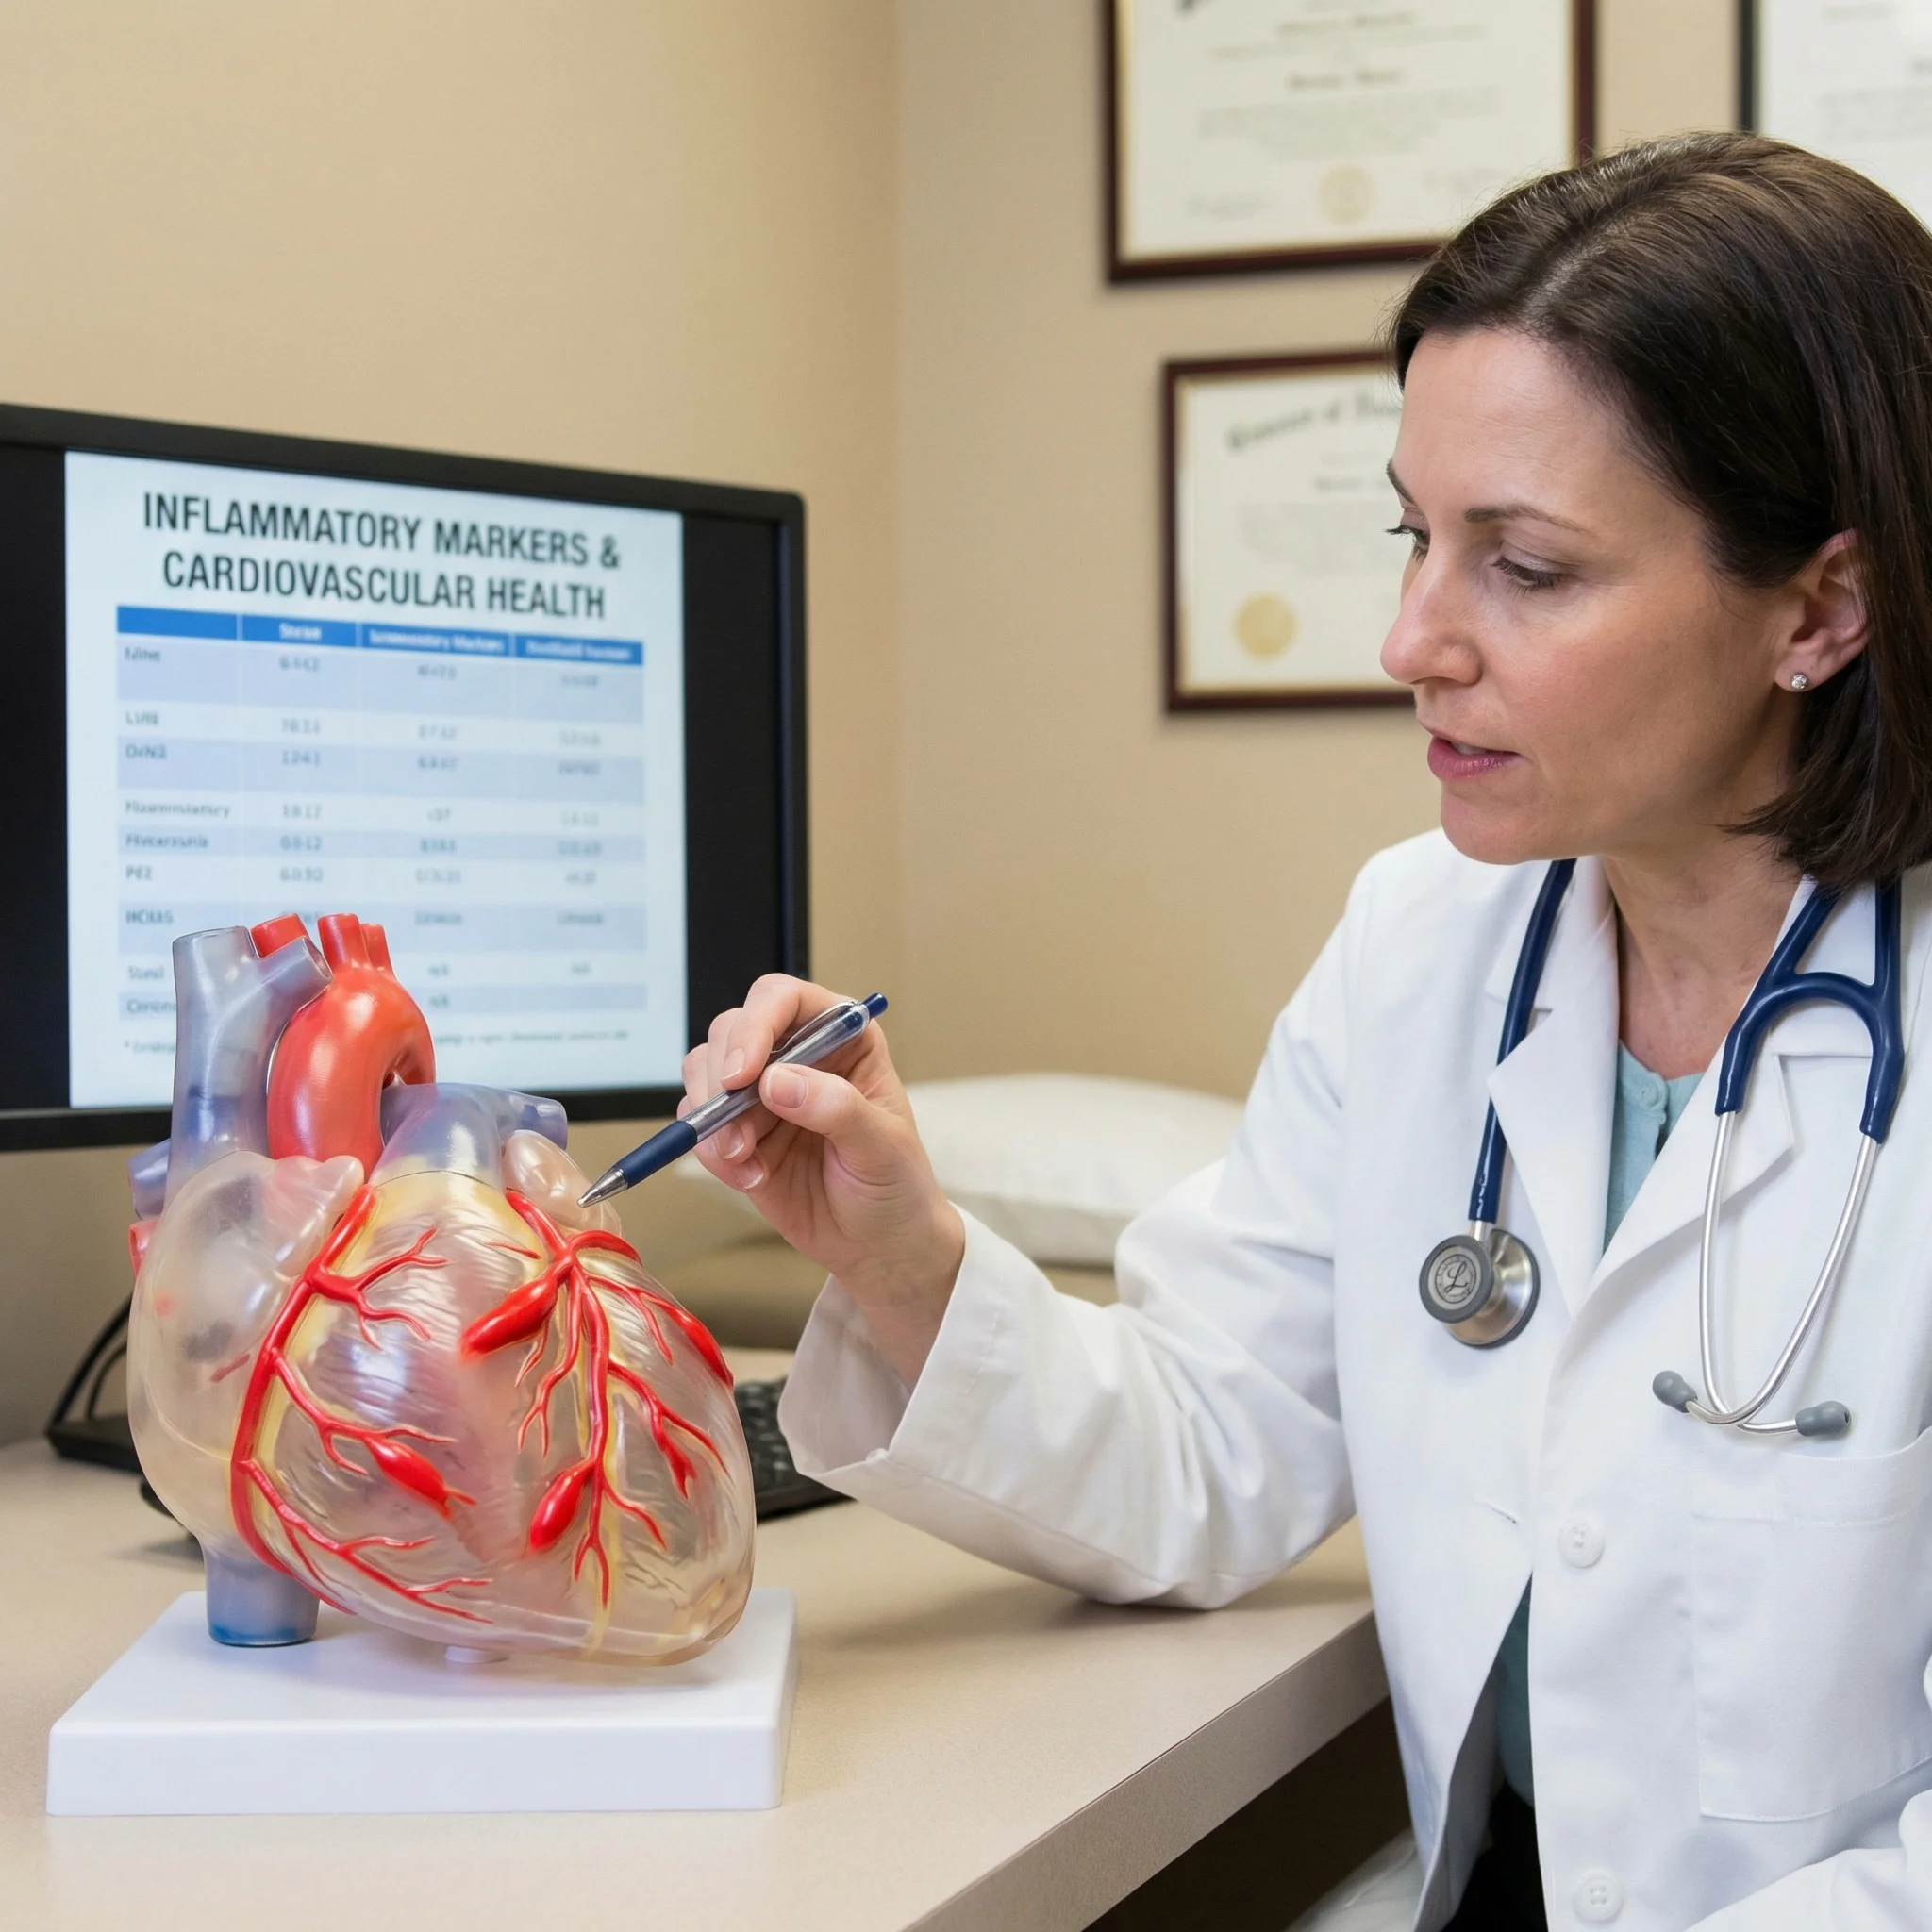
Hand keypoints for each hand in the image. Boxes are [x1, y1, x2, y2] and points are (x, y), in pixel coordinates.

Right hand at [683, 976, 963, 1382]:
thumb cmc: (896, 1186)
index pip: (783, 999)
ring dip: (712, 1118)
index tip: (743, 1075)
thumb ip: (837, 1108)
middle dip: (722, 1078)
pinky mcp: (738, 1131)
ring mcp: (762, 1092)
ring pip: (704, 1072)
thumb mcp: (882, 1147)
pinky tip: (750, 1177)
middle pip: (732, 1029)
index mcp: (842, 1036)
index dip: (756, 1026)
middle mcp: (796, 1053)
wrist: (879, 1246)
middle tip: (737, 1131)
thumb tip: (778, 1080)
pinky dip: (712, 1151)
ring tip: (746, 1161)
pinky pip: (699, 1124)